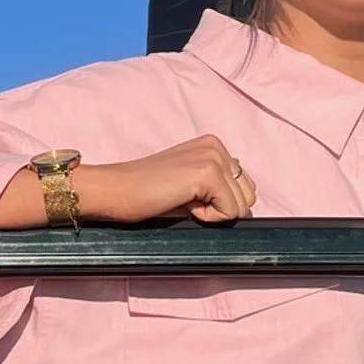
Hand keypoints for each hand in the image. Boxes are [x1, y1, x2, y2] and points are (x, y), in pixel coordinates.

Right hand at [0, 138, 257, 227]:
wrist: (114, 191)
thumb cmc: (147, 195)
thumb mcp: (190, 186)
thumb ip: (217, 188)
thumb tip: (245, 207)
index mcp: (213, 145)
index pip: (244, 187)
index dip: (218, 203)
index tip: (186, 197)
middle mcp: (217, 145)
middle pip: (248, 196)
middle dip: (221, 208)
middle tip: (184, 201)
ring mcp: (213, 157)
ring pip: (242, 206)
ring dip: (213, 213)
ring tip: (181, 201)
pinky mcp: (208, 173)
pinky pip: (230, 212)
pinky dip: (207, 218)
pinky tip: (182, 205)